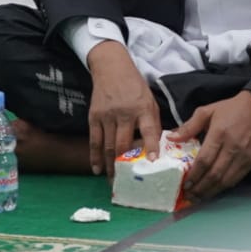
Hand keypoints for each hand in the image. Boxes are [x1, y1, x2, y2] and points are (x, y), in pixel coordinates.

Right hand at [85, 43, 162, 176]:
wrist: (112, 68)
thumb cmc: (135, 88)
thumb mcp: (150, 101)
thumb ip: (152, 124)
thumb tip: (157, 149)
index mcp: (143, 108)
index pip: (149, 130)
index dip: (152, 147)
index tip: (154, 162)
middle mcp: (125, 113)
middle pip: (124, 144)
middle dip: (125, 166)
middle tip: (127, 183)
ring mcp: (107, 115)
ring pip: (108, 146)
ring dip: (110, 166)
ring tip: (113, 181)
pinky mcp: (94, 116)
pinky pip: (94, 141)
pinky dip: (95, 157)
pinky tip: (97, 169)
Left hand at [170, 91, 250, 198]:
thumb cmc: (230, 109)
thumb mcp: (207, 111)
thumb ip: (189, 126)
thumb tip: (171, 138)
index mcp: (219, 133)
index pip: (204, 160)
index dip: (194, 175)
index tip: (184, 184)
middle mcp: (232, 147)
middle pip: (214, 174)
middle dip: (200, 188)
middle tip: (189, 196)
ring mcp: (243, 156)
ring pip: (225, 180)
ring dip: (211, 192)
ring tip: (198, 198)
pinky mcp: (250, 162)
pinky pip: (235, 179)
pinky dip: (223, 188)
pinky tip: (213, 191)